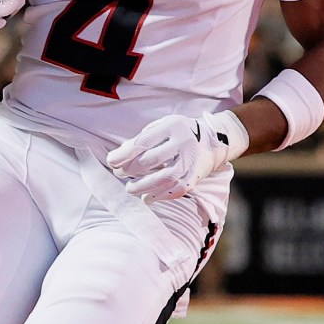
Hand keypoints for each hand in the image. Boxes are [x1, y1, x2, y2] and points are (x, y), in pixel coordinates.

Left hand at [105, 111, 248, 202]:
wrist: (213, 141)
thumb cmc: (178, 133)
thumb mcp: (161, 127)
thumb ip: (141, 139)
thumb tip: (118, 157)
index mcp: (173, 126)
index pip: (144, 142)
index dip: (124, 154)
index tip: (111, 162)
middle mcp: (184, 142)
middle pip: (153, 160)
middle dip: (131, 170)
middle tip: (119, 173)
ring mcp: (192, 160)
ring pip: (165, 178)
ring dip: (143, 186)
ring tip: (130, 188)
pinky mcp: (195, 176)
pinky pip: (176, 190)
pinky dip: (159, 196)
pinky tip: (147, 198)